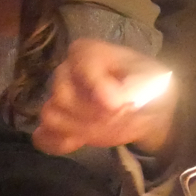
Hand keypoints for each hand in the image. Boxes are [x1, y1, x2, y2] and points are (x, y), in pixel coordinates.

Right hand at [33, 39, 175, 155]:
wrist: (148, 108)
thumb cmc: (148, 86)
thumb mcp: (151, 82)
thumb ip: (131, 88)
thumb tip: (109, 104)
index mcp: (88, 52)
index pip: (81, 65)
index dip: (97, 88)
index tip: (118, 106)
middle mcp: (66, 71)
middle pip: (62, 95)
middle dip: (92, 114)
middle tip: (118, 119)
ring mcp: (57, 98)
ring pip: (51, 116)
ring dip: (79, 129)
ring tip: (104, 131)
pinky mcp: (57, 123)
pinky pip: (43, 136)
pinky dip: (60, 143)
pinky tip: (79, 143)